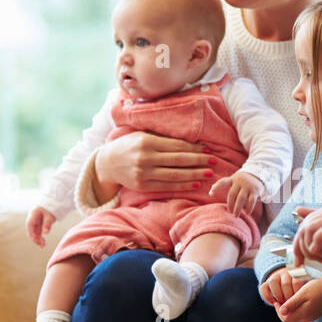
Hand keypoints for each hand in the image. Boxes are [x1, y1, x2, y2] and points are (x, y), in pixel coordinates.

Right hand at [26, 207, 55, 246]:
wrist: (51, 204)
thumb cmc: (49, 209)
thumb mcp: (49, 216)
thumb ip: (47, 224)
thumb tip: (46, 233)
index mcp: (32, 216)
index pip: (29, 225)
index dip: (31, 232)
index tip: (35, 239)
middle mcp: (32, 221)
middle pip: (31, 231)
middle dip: (35, 238)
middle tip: (42, 244)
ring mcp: (34, 224)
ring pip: (34, 233)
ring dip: (38, 240)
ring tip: (43, 246)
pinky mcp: (38, 226)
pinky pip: (38, 233)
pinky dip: (40, 238)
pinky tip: (43, 243)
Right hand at [96, 131, 213, 193]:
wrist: (107, 163)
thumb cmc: (129, 145)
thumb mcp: (142, 135)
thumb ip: (162, 138)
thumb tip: (189, 141)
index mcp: (147, 141)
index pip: (176, 146)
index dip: (194, 148)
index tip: (207, 149)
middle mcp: (145, 157)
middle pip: (178, 160)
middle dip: (199, 161)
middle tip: (214, 161)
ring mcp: (143, 173)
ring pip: (175, 175)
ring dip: (194, 174)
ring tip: (209, 173)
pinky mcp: (143, 185)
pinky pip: (167, 186)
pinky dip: (182, 186)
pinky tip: (194, 183)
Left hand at [210, 170, 263, 215]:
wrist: (258, 176)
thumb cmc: (241, 182)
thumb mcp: (233, 181)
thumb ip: (223, 185)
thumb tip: (210, 192)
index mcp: (232, 179)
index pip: (223, 182)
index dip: (216, 187)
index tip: (211, 193)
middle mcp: (240, 181)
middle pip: (232, 194)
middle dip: (230, 204)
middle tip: (229, 212)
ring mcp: (248, 186)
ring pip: (241, 198)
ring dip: (238, 208)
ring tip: (236, 216)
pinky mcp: (255, 191)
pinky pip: (251, 201)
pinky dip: (249, 208)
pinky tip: (247, 213)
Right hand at [260, 267, 306, 307]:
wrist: (288, 283)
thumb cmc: (300, 290)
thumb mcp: (305, 289)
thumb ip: (304, 293)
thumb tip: (302, 303)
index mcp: (297, 273)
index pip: (297, 282)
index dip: (296, 294)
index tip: (298, 300)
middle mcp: (285, 272)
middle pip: (285, 284)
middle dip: (288, 297)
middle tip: (291, 304)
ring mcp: (275, 276)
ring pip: (273, 282)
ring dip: (278, 296)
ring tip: (282, 304)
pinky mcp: (266, 282)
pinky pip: (263, 288)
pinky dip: (267, 297)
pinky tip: (273, 303)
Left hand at [275, 277, 321, 321]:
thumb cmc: (319, 289)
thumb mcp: (303, 293)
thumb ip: (291, 303)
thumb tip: (281, 311)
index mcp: (303, 314)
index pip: (285, 319)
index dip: (278, 311)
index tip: (277, 300)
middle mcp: (307, 318)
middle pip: (289, 320)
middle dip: (282, 312)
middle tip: (280, 301)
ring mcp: (311, 317)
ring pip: (295, 318)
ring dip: (289, 311)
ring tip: (287, 300)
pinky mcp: (315, 314)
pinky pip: (301, 315)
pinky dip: (295, 310)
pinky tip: (296, 301)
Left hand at [291, 201, 321, 266]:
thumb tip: (299, 211)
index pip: (305, 221)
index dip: (299, 240)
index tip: (300, 257)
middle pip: (304, 226)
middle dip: (299, 247)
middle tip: (304, 262)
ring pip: (308, 229)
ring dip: (308, 248)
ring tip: (320, 259)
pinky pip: (321, 233)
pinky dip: (317, 246)